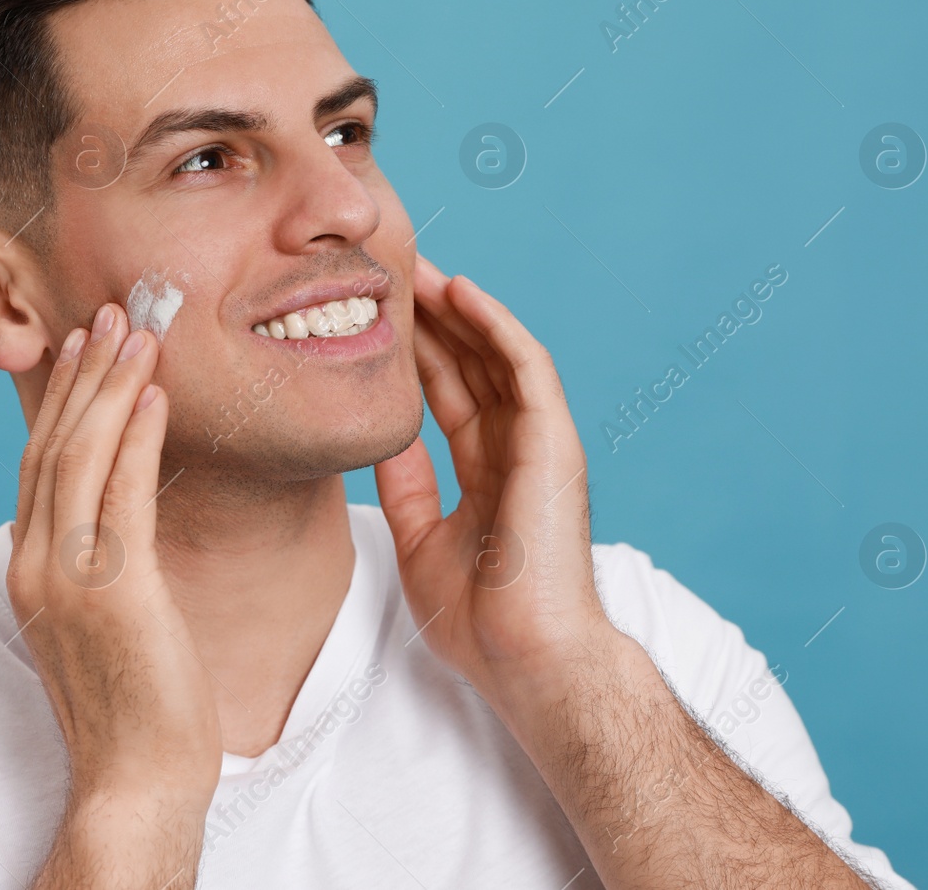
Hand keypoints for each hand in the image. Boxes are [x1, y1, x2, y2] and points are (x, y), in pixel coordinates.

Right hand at [7, 302, 220, 819]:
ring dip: (110, 386)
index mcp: (29, 568)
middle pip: (53, 445)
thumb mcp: (101, 621)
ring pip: (81, 457)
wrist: (135, 779)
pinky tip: (156, 394)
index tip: (85, 347)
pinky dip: (136, 436)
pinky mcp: (112, 593)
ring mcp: (67, 578)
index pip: (40, 463)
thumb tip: (112, 522)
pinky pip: (121, 495)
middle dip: (84, 374)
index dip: (62, 399)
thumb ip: (94, 564)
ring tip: (137, 331)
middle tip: (112, 315)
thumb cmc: (134, 704)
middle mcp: (35, 564)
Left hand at [374, 255, 613, 706]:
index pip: (451, 395)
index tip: (373, 317)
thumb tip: (380, 442)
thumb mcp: (421, 540)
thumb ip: (407, 486)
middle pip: (472, 365)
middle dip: (432, 318)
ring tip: (417, 268)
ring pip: (497, 354)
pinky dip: (495, 325)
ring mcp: (539, 443)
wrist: (525, 660)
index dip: (417, 352)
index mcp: (489, 472)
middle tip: (388, 272)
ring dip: (459, 309)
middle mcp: (516, 449)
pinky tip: (461, 292)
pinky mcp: (554, 441)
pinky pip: (525, 367)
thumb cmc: (481, 620)